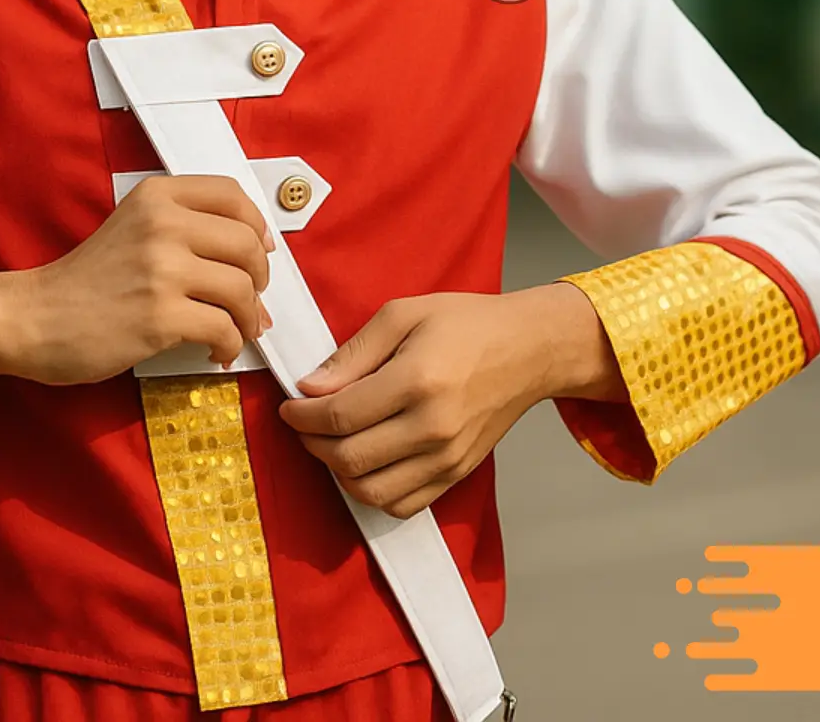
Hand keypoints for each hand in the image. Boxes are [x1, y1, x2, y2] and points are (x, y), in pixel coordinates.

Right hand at [0, 174, 273, 385]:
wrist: (34, 317)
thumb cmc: (86, 279)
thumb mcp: (132, 228)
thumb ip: (184, 230)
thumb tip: (256, 261)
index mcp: (157, 197)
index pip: (232, 196)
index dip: (257, 227)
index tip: (261, 252)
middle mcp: (163, 224)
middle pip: (247, 245)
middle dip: (260, 279)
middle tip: (249, 301)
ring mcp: (162, 270)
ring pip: (242, 289)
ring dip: (248, 318)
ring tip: (234, 331)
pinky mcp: (160, 316)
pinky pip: (224, 329)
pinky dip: (229, 345)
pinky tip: (215, 352)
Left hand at [276, 283, 619, 518]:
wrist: (529, 350)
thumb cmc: (467, 324)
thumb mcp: (403, 314)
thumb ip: (354, 353)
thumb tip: (310, 388)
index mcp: (418, 380)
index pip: (339, 416)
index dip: (301, 416)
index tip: (290, 406)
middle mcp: (433, 426)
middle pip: (349, 458)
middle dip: (312, 444)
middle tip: (303, 424)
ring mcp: (447, 457)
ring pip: (371, 491)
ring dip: (337, 472)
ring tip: (331, 444)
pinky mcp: (456, 473)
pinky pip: (401, 505)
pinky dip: (372, 493)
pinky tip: (364, 463)